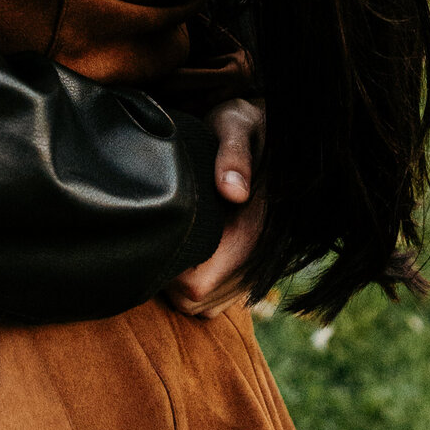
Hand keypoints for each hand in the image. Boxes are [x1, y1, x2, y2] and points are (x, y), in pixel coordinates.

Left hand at [165, 96, 264, 319]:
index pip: (195, 285)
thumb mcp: (237, 125)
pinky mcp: (248, 271)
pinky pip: (215, 300)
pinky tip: (187, 245)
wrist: (272, 134)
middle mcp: (255, 261)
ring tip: (173, 235)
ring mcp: (252, 271)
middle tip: (158, 231)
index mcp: (251, 233)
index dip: (167, 270)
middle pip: (193, 302)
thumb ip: (234, 154)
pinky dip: (196, 282)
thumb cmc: (245, 124)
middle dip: (169, 276)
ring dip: (182, 280)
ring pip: (203, 305)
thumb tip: (233, 192)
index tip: (157, 234)